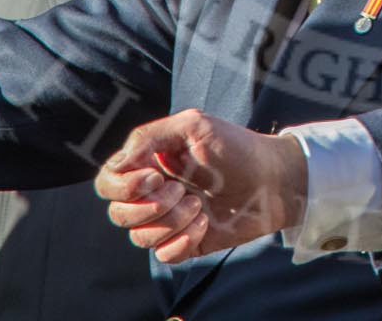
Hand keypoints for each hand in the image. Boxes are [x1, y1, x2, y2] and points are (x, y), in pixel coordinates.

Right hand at [95, 109, 307, 263]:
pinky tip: (205, 224)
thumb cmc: (236, 147)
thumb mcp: (193, 126)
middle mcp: (153, 194)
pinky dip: (182, 241)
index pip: (108, 182)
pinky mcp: (186, 243)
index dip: (122, 185)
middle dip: (148, 206)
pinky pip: (163, 256)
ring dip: (171, 222)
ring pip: (139, 237)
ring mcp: (168, 220)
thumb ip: (149, 137)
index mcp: (148, 164)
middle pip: (117, 214)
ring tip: (199, 205)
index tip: (155, 176)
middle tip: (182, 190)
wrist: (273, 179)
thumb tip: (118, 164)